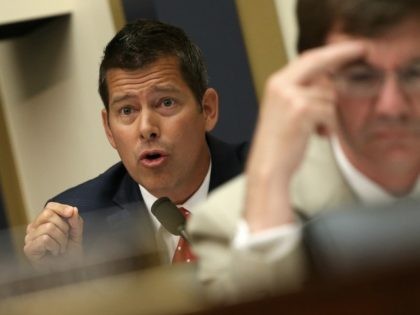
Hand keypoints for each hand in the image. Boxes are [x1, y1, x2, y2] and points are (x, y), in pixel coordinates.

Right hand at [24, 202, 83, 270]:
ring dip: (61, 239)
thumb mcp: (77, 234)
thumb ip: (76, 221)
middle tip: (66, 239)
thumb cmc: (70, 253)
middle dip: (63, 226)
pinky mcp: (29, 248)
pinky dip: (55, 246)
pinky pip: (45, 238)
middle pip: (48, 214)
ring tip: (61, 248)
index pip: (50, 206)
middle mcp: (34, 227)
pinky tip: (55, 252)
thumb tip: (73, 210)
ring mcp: (30, 238)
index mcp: (45, 221)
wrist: (68, 271)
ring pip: (48, 227)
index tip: (71, 213)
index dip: (61, 208)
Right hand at [245, 41, 365, 231]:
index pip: (306, 59)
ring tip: (319, 129)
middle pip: (318, 62)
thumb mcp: (285, 111)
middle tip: (362, 50)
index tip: (349, 47)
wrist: (268, 167)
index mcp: (276, 83)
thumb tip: (330, 82)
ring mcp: (290, 96)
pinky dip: (330, 126)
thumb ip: (302, 93)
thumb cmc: (278, 143)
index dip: (330, 51)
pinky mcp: (301, 110)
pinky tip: (319, 135)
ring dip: (331, 112)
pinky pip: (330, 111)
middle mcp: (281, 85)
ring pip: (329, 94)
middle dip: (342, 54)